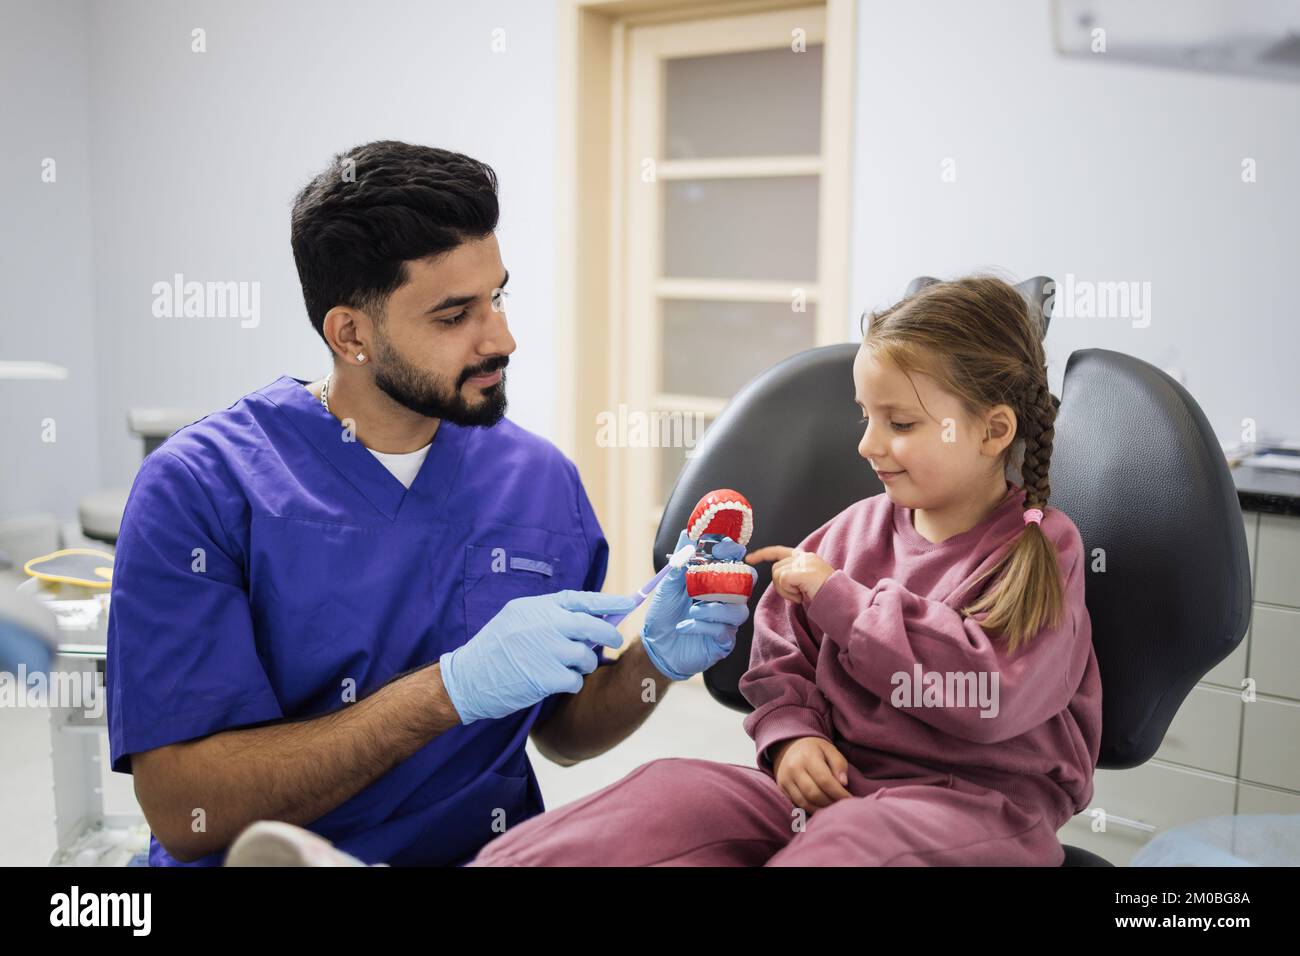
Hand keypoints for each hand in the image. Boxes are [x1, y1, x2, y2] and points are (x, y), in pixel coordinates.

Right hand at [439, 590, 634, 723]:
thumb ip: (549, 615)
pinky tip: (555, 683)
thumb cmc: (494, 649)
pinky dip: (570, 683)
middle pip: (594, 626)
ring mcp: (547, 650)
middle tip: (614, 641)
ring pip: (587, 656)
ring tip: (566, 667)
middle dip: (609, 635)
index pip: (581, 600)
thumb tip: (589, 618)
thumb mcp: (516, 618)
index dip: (609, 601)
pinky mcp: (546, 677)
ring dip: (583, 664)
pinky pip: (575, 680)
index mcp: (537, 607)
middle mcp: (545, 624)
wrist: (467, 678)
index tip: (630, 603)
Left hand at [640, 529, 750, 680]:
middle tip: (712, 579)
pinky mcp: (724, 640)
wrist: (656, 646)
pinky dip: (703, 626)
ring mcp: (727, 620)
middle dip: (733, 578)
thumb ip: (680, 559)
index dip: (732, 551)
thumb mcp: (669, 583)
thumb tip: (686, 532)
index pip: (735, 560)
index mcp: (715, 580)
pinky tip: (685, 626)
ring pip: (739, 609)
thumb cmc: (665, 613)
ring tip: (693, 610)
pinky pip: (724, 630)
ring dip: (714, 608)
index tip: (719, 548)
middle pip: (747, 582)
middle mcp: (726, 598)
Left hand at [746, 546, 835, 604]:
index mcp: (806, 557)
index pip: (779, 551)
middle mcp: (804, 557)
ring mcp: (803, 563)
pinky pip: (783, 582)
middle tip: (797, 595)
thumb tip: (780, 580)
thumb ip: (794, 575)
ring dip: (786, 591)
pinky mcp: (801, 572)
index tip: (750, 558)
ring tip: (802, 595)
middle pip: (775, 569)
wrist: (841, 600)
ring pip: (777, 576)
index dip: (763, 554)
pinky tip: (802, 595)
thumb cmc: (827, 595)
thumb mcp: (808, 581)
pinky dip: (789, 593)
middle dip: (781, 586)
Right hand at [771, 736, 851, 811]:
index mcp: (808, 756)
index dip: (839, 793)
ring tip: (834, 809)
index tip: (850, 799)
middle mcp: (794, 768)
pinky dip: (811, 809)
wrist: (789, 745)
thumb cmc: (815, 749)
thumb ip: (839, 764)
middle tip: (843, 806)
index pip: (825, 780)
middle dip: (831, 803)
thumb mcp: (830, 750)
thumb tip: (844, 784)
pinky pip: (797, 804)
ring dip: (822, 810)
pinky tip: (822, 809)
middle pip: (814, 794)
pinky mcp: (782, 788)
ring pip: (805, 802)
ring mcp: (785, 779)